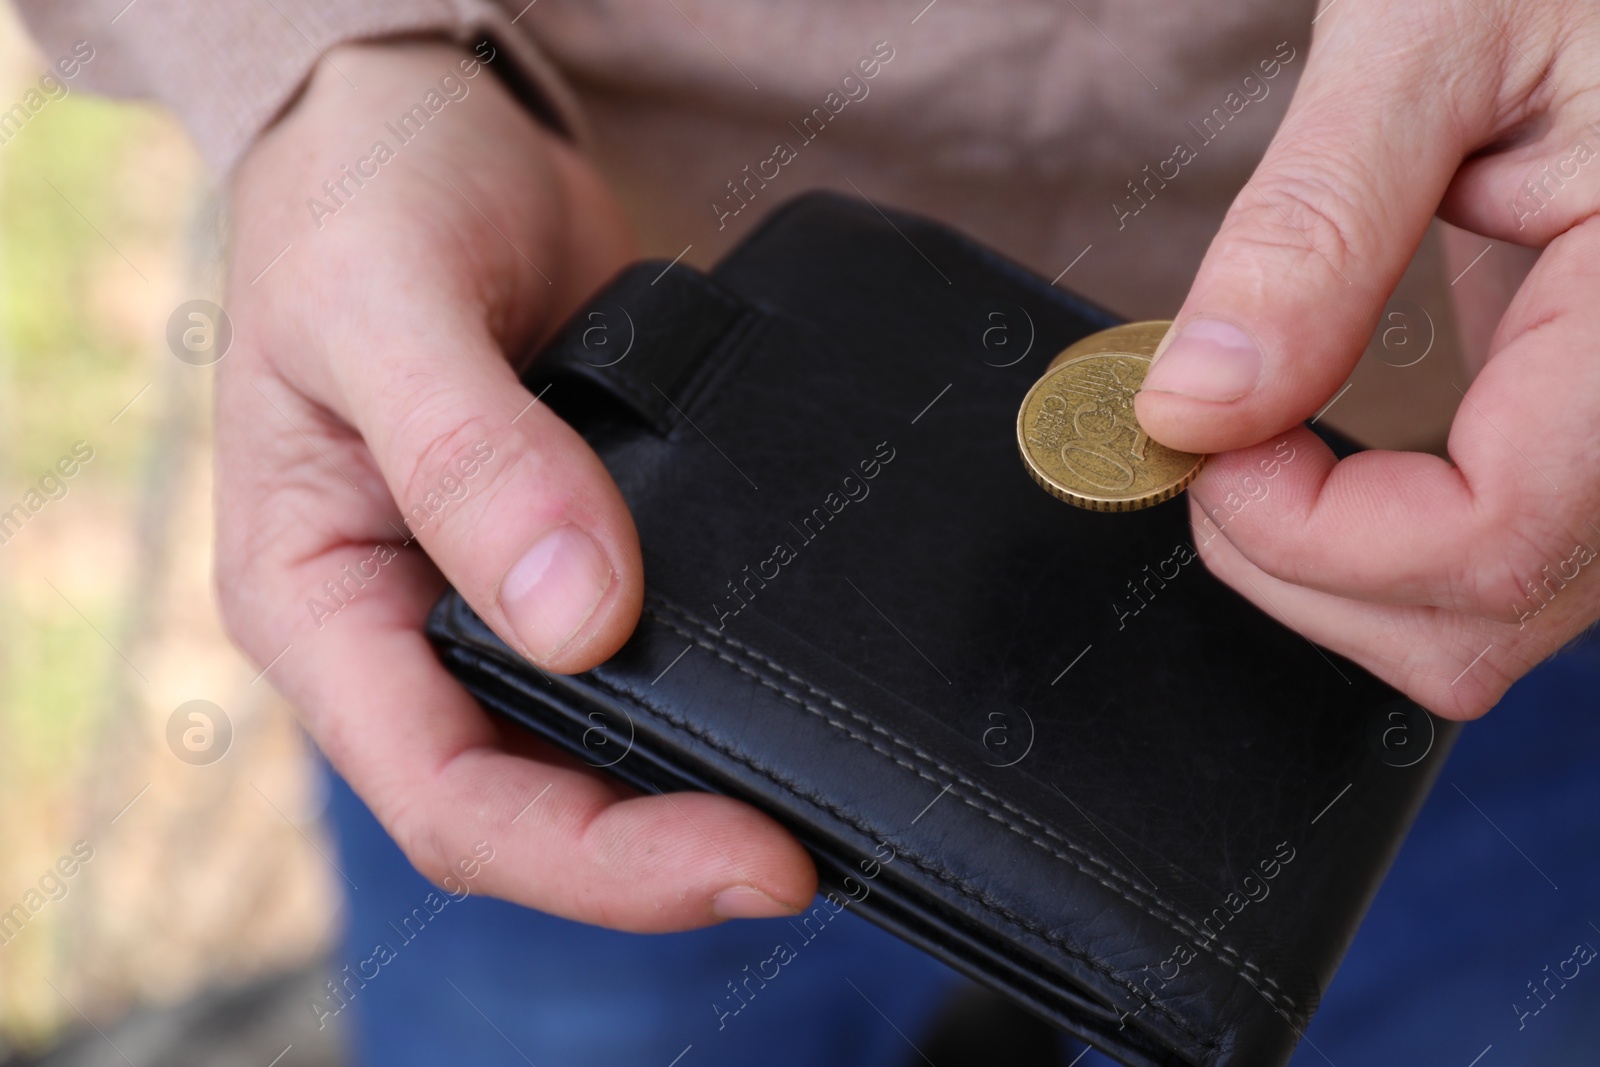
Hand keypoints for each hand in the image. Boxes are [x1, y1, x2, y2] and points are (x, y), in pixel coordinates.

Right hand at [217, 41, 813, 924]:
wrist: (432, 130)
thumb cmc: (365, 192)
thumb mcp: (381, 303)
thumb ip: (469, 455)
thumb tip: (582, 618)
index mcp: (319, 602)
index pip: (446, 795)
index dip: (592, 859)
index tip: (746, 855)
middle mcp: (407, 629)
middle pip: (530, 807)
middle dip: (662, 852)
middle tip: (809, 853)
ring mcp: (494, 602)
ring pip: (592, 755)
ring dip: (694, 793)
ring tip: (818, 806)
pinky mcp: (577, 557)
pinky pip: (645, 660)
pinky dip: (716, 694)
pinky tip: (793, 694)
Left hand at [1134, 0, 1599, 718]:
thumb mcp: (1431, 37)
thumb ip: (1313, 231)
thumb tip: (1189, 411)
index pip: (1494, 537)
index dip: (1309, 533)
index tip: (1200, 445)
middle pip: (1482, 621)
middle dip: (1303, 565)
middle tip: (1215, 440)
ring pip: (1492, 624)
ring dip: (1339, 569)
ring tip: (1267, 444)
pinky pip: (1501, 566)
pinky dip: (1388, 547)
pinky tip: (1334, 460)